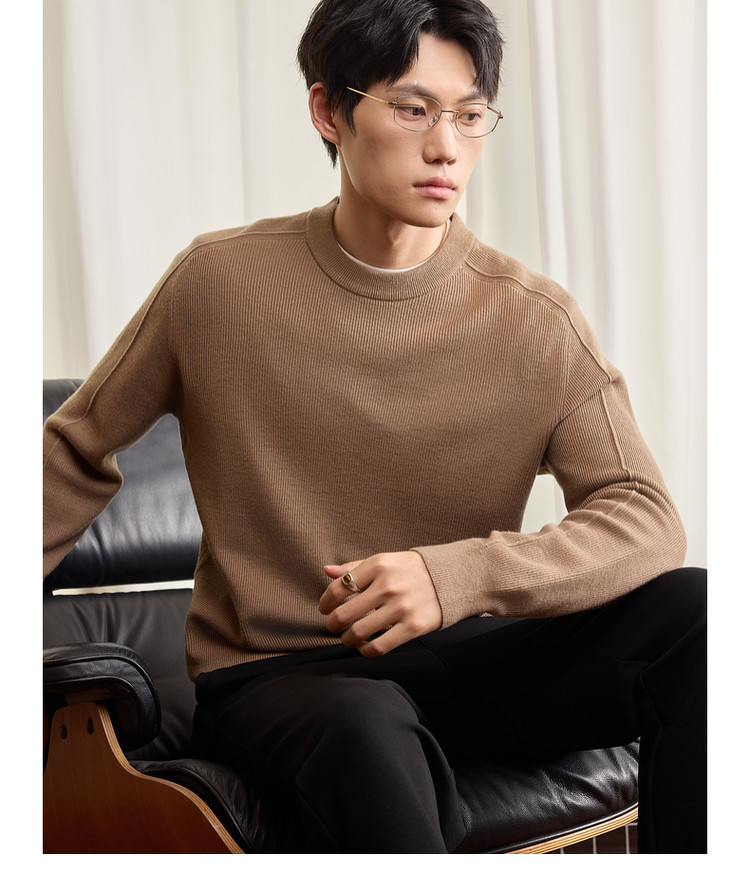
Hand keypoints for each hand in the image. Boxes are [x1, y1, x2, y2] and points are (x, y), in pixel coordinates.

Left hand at [319, 551, 441, 656]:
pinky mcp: (413, 626)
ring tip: (349, 638)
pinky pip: (379, 646)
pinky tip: (364, 646)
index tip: (324, 609)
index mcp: (379, 565)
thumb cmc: (410, 570)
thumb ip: (355, 568)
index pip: (339, 587)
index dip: (326, 601)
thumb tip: (326, 570)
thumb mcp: (384, 561)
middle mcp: (389, 585)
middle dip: (333, 624)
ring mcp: (401, 607)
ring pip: (359, 632)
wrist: (451, 577)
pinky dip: (365, 650)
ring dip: (347, 639)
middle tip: (333, 626)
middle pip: (345, 613)